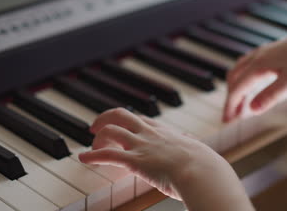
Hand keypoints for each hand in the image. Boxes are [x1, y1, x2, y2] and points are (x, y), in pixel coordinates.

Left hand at [78, 108, 230, 199]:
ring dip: (97, 137)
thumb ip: (192, 146)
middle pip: (122, 114)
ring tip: (91, 146)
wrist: (203, 172)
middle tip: (95, 127)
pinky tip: (83, 159)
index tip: (119, 125)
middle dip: (105, 118)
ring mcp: (142, 145)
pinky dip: (92, 156)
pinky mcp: (136, 161)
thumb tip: (196, 146)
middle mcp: (150, 134)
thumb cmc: (204, 165)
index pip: (140, 118)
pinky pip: (108, 154)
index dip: (126, 121)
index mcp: (164, 131)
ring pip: (111, 130)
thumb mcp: (198, 150)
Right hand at [223, 21, 286, 122]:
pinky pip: (252, 65)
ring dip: (238, 88)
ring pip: (242, 70)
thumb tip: (252, 109)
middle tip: (232, 116)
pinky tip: (256, 86)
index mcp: (260, 64)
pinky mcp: (276, 51)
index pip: (238, 88)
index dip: (231, 105)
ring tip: (242, 105)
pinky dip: (247, 79)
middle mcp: (259, 56)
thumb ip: (271, 96)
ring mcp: (267, 52)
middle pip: (235, 78)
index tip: (227, 121)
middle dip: (232, 98)